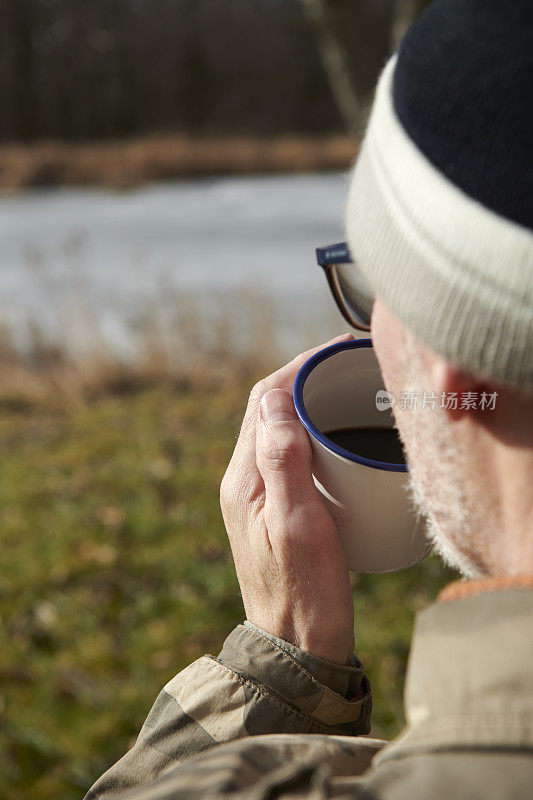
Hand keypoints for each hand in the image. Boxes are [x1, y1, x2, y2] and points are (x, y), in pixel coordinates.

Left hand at [220, 334, 354, 665]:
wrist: (297, 645)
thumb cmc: (304, 591)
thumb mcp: (297, 525)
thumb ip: (283, 462)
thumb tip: (275, 397)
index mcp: (243, 478)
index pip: (263, 402)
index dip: (297, 369)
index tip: (336, 351)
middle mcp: (243, 481)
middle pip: (269, 411)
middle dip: (305, 379)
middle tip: (349, 365)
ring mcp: (256, 496)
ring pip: (279, 431)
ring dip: (308, 404)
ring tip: (347, 391)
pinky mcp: (273, 509)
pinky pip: (288, 455)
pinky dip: (311, 433)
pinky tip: (339, 438)